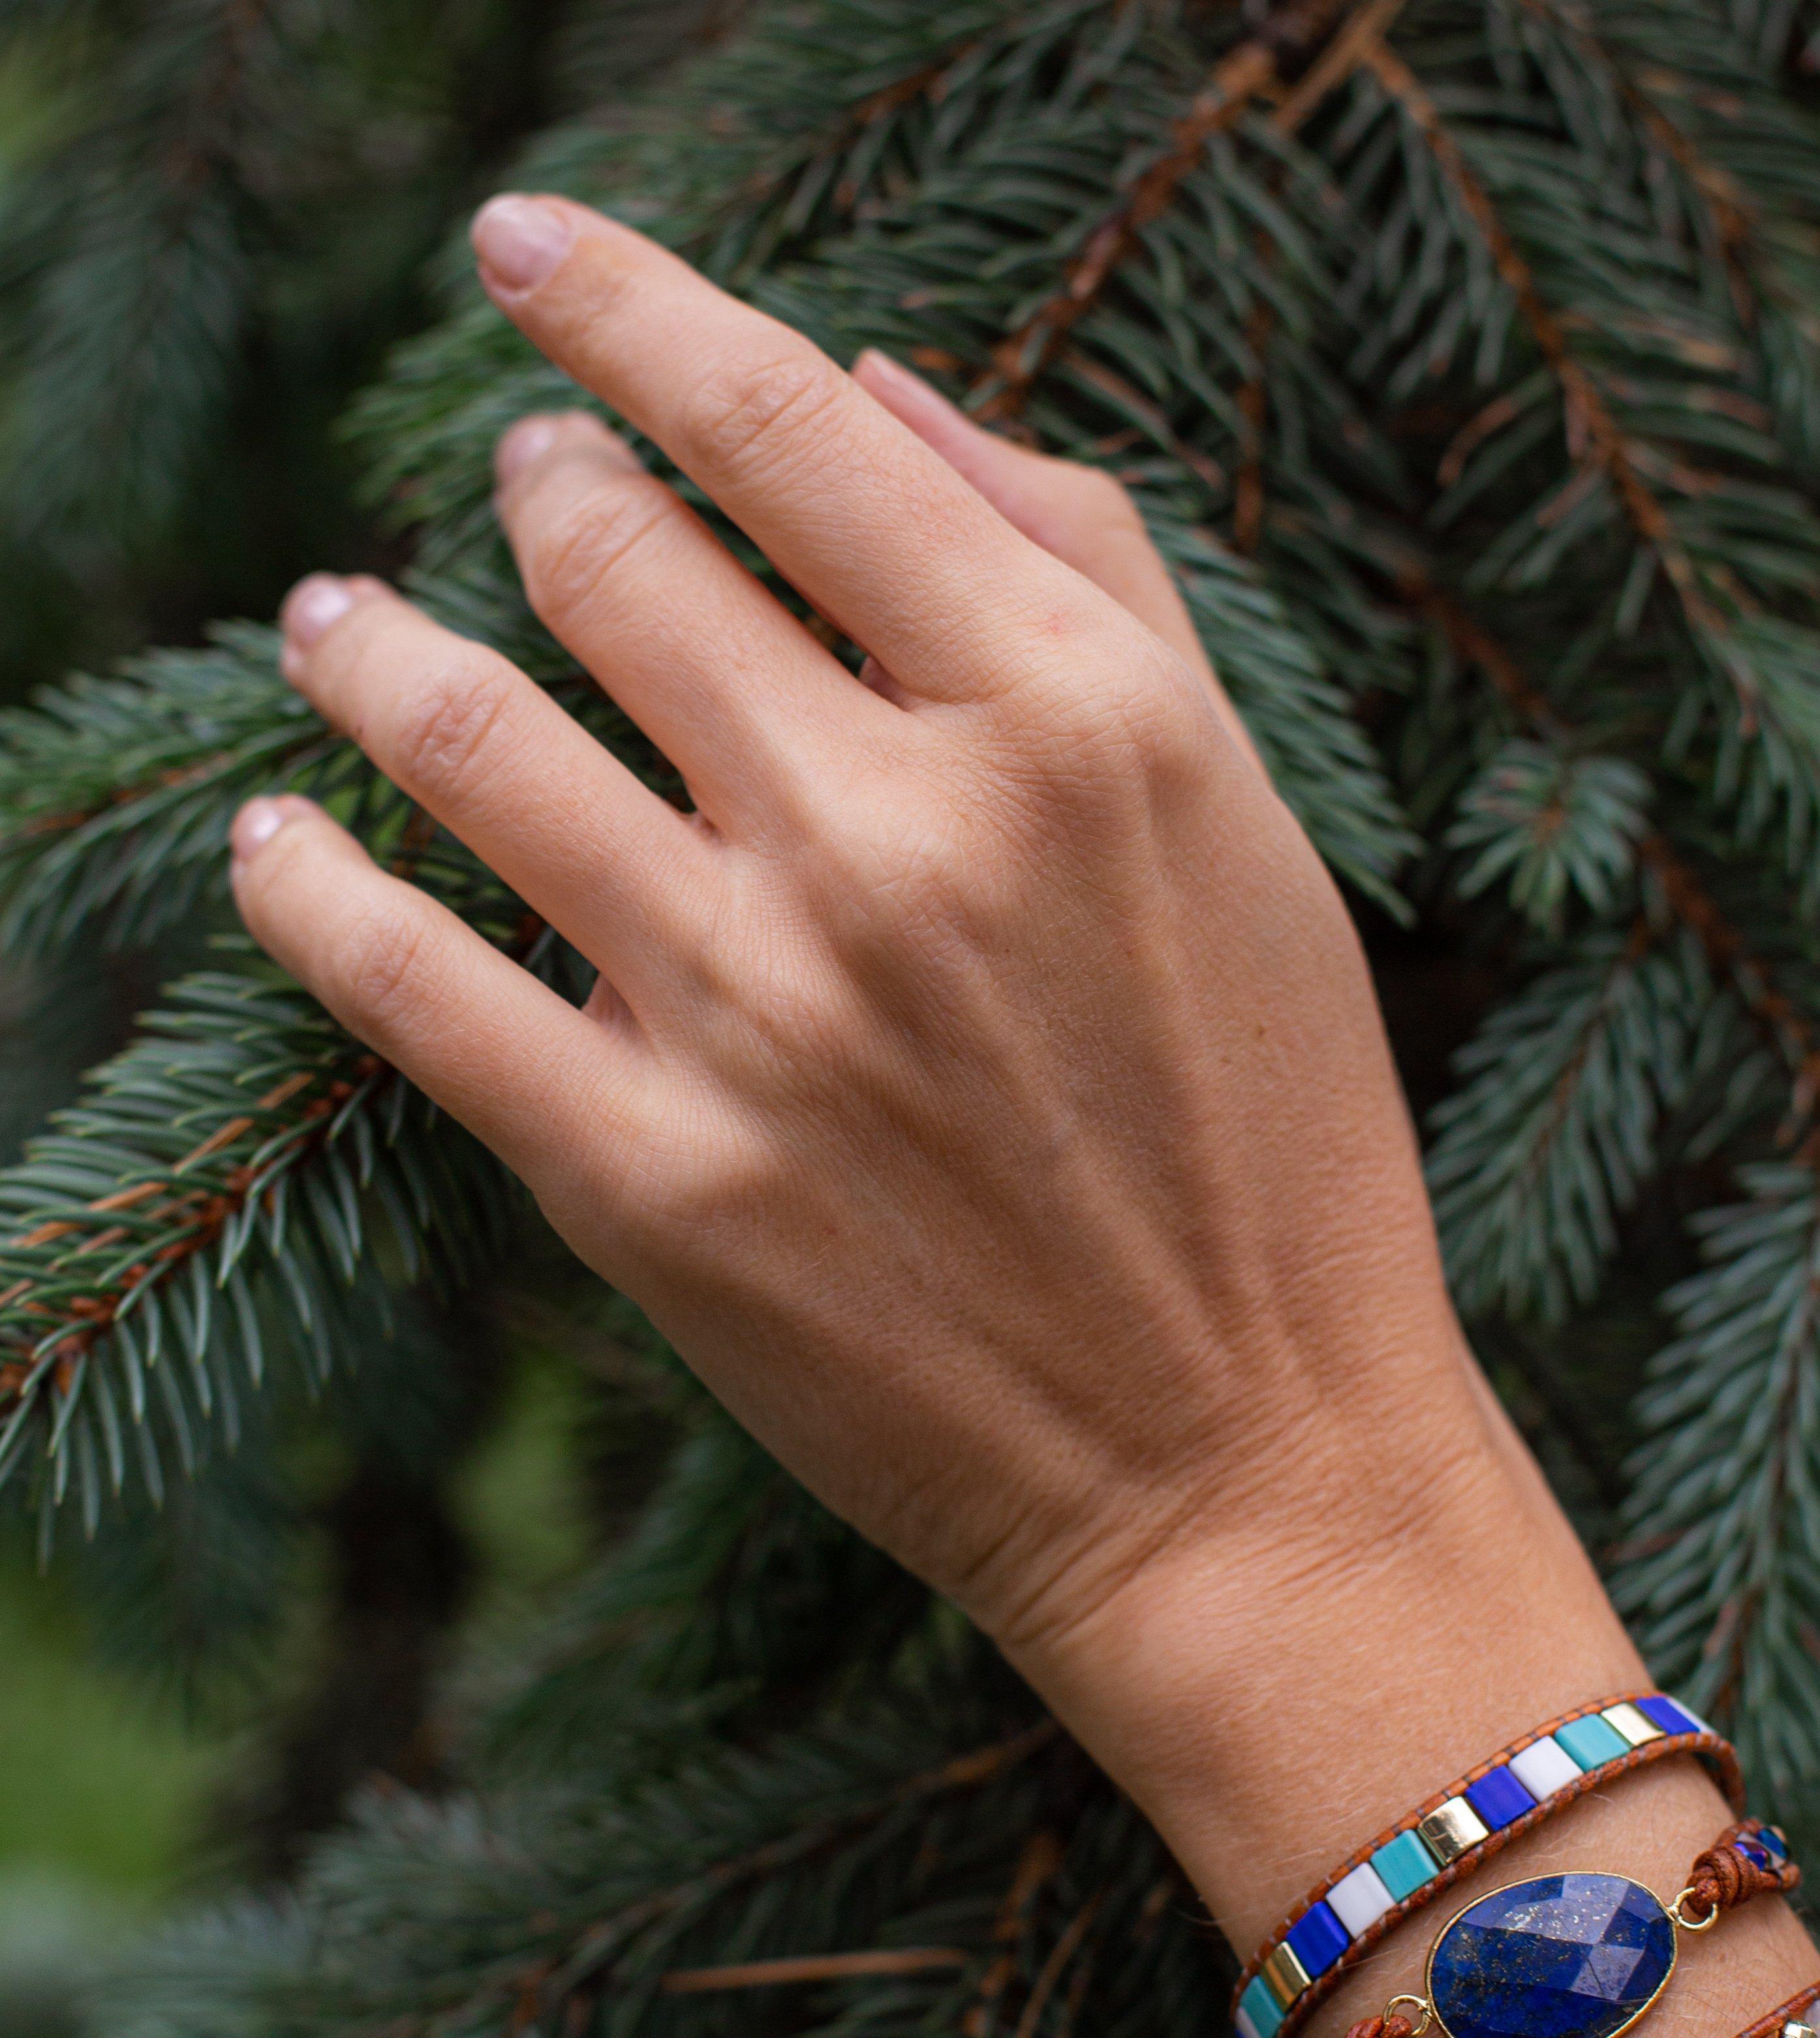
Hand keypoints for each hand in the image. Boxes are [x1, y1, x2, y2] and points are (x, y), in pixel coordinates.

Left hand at [229, 194, 1574, 1815]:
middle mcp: (896, 837)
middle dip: (535, 484)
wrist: (1244, 1463)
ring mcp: (756, 1013)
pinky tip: (267, 831)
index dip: (632, 303)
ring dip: (366, 647)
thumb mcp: (1240, 813)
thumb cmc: (1268, 1137)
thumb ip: (1080, 567)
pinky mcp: (650, 1185)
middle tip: (519, 482)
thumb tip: (868, 387)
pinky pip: (406, 986)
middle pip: (611, 558)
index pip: (788, 425)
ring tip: (329, 619)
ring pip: (468, 737)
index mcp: (1066, 721)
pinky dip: (303, 886)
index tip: (530, 252)